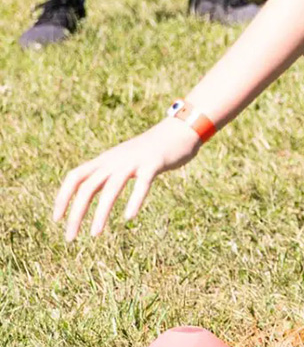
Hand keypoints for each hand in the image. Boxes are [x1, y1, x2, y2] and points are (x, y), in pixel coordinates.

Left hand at [53, 118, 201, 240]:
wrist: (181, 129)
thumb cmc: (152, 150)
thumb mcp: (124, 159)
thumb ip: (107, 173)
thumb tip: (89, 191)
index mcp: (107, 159)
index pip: (76, 176)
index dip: (63, 197)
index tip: (57, 219)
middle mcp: (117, 159)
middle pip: (89, 186)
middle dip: (76, 213)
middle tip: (69, 238)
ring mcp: (135, 160)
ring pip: (112, 187)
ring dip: (100, 212)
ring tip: (94, 234)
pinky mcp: (155, 163)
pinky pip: (142, 183)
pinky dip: (134, 199)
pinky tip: (129, 216)